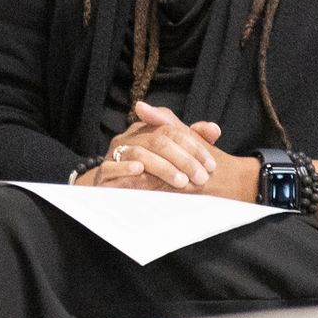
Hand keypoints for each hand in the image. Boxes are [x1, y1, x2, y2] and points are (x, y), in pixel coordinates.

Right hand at [80, 101, 222, 190]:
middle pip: (157, 140)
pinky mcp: (103, 174)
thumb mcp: (174, 157)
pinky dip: (126, 168)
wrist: (113, 189)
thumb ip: (194, 140)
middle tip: (200, 177)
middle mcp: (128, 138)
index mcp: (145, 130)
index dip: (193, 146)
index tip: (211, 165)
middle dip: (182, 159)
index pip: (171, 131)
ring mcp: (114, 155)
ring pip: (138, 153)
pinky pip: (111, 167)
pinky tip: (140, 171)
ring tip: (181, 181)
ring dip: (161, 167)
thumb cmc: (151, 173)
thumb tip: (214, 128)